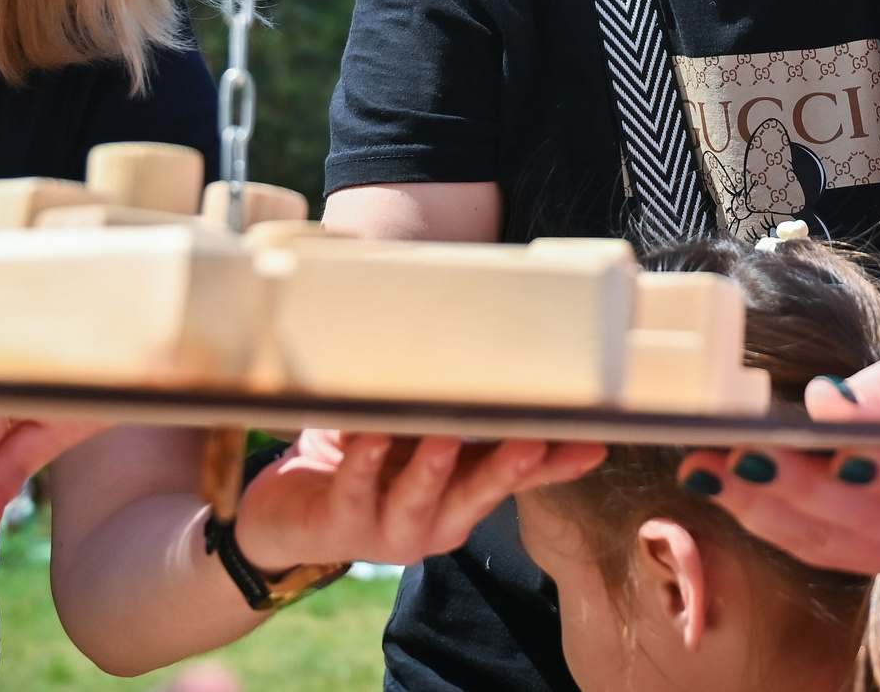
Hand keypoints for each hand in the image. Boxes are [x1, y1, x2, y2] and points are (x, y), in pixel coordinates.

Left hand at [232, 431, 604, 570]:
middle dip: (505, 469)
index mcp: (461, 498)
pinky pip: (354, 489)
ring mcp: (388, 529)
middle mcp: (434, 521)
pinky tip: (370, 437)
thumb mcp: (417, 439)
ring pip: (417, 499)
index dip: (555, 464)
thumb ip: (456, 415)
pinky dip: (364, 463)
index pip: (519, 481)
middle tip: (530, 441)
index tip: (592, 442)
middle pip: (477, 495)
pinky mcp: (340, 524)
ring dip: (432, 469)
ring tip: (445, 437)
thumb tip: (498, 349)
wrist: (286, 517)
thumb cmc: (365, 467)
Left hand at [676, 337, 879, 573]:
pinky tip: (728, 492)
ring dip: (765, 511)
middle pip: (866, 519)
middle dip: (794, 489)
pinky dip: (772, 523)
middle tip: (736, 455)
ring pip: (834, 542)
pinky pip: (823, 549)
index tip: (832, 452)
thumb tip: (823, 403)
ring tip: (706, 472)